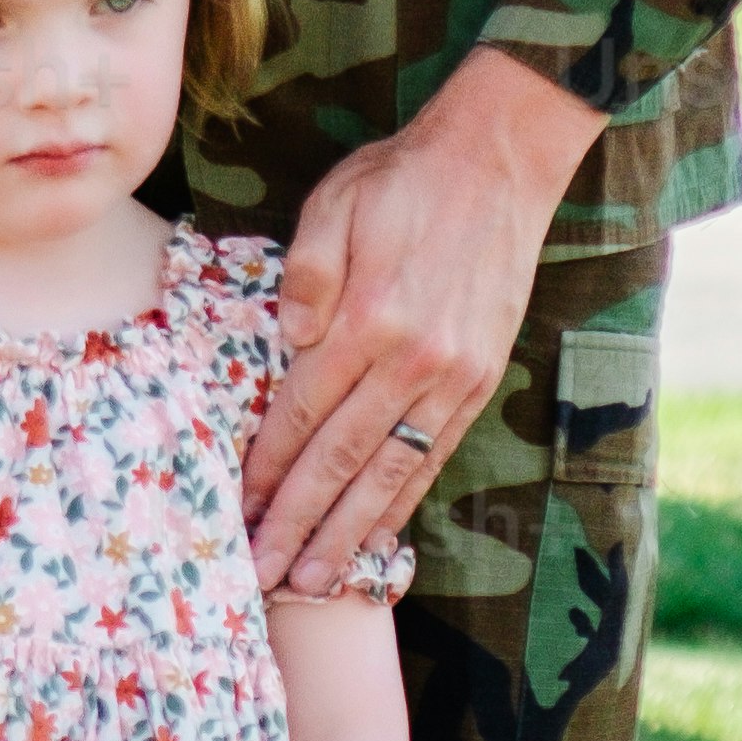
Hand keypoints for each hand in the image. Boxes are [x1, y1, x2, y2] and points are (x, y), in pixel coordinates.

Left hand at [243, 42, 606, 590]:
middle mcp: (413, 360)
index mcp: (369, 318)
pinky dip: (402, 503)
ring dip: (351, 534)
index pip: (304, 413)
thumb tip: (286, 339)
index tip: (240, 512)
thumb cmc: (404, 177)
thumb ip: (306, 272)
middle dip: (300, 524)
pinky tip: (377, 538)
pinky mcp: (479, 381)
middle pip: (344, 461)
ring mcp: (452, 376)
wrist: (501, 159)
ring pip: (392, 473)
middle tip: (266, 576)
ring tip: (316, 582)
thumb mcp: (336, 202)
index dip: (269, 468)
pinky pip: (433, 456)